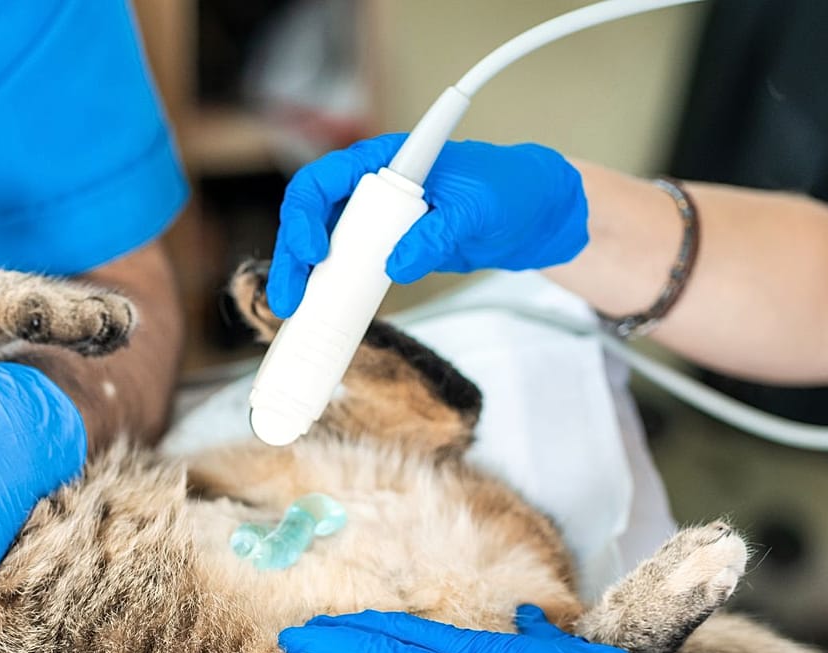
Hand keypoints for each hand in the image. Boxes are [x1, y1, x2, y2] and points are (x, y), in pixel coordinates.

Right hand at [268, 134, 589, 315]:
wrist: (535, 216)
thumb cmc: (512, 192)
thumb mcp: (478, 210)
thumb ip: (438, 234)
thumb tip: (396, 266)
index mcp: (385, 162)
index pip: (324, 180)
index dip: (308, 215)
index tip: (316, 253)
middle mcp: (370, 189)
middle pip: (310, 219)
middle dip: (294, 259)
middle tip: (291, 299)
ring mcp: (374, 220)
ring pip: (322, 247)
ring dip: (304, 279)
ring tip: (296, 314)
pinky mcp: (385, 250)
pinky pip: (347, 269)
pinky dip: (332, 291)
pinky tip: (323, 316)